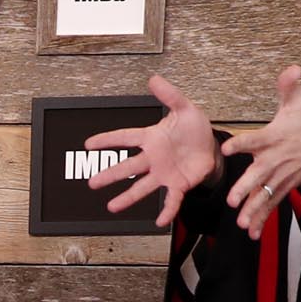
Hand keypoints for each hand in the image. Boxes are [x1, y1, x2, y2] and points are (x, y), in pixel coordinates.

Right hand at [88, 75, 220, 229]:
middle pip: (128, 167)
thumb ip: (169, 95)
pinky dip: (166, 211)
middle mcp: (153, 158)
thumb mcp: (185, 107)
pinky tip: (159, 222)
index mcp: (152, 139)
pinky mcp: (178, 184)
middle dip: (110, 175)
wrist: (212, 146)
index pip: (125, 138)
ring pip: (142, 187)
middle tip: (92, 183)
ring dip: (127, 197)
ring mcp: (164, 174)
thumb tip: (153, 79)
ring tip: (112, 207)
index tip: (88, 144)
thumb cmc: (194, 128)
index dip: (107, 140)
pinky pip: (171, 199)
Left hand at [218, 65, 300, 233]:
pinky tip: (252, 232)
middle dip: (246, 187)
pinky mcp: (286, 186)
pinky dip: (263, 218)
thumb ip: (289, 85)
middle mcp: (275, 159)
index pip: (255, 139)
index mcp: (274, 137)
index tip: (227, 146)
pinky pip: (272, 204)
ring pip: (265, 194)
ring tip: (243, 223)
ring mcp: (281, 176)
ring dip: (253, 210)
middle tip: (234, 200)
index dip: (241, 142)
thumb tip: (291, 69)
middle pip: (258, 175)